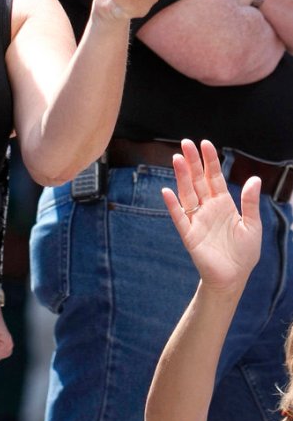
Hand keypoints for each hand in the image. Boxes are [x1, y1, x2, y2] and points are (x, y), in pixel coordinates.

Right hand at [162, 139, 261, 292]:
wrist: (233, 278)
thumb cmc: (244, 253)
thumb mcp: (252, 226)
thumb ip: (251, 203)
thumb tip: (254, 179)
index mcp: (223, 203)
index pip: (214, 177)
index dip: (210, 161)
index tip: (205, 144)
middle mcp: (208, 207)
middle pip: (197, 180)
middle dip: (192, 162)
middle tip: (186, 142)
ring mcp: (197, 219)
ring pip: (187, 193)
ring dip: (181, 177)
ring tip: (177, 159)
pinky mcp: (189, 234)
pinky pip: (179, 217)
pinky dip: (173, 205)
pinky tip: (167, 192)